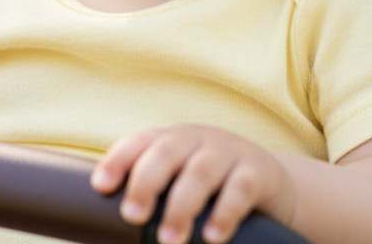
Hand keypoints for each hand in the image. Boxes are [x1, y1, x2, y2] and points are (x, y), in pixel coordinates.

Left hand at [91, 124, 295, 243]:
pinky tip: (212, 237)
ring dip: (182, 206)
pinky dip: (225, 212)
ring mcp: (229, 152)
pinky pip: (240, 189)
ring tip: (169, 240)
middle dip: (146, 182)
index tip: (100, 186)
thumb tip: (117, 220)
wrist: (271, 179)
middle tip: (132, 216)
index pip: (141, 141)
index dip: (119, 159)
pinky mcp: (258, 172)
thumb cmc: (213, 183)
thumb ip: (155, 187)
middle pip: (167, 152)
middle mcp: (198, 138)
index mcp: (174, 138)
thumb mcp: (182, 175)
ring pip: (200, 172)